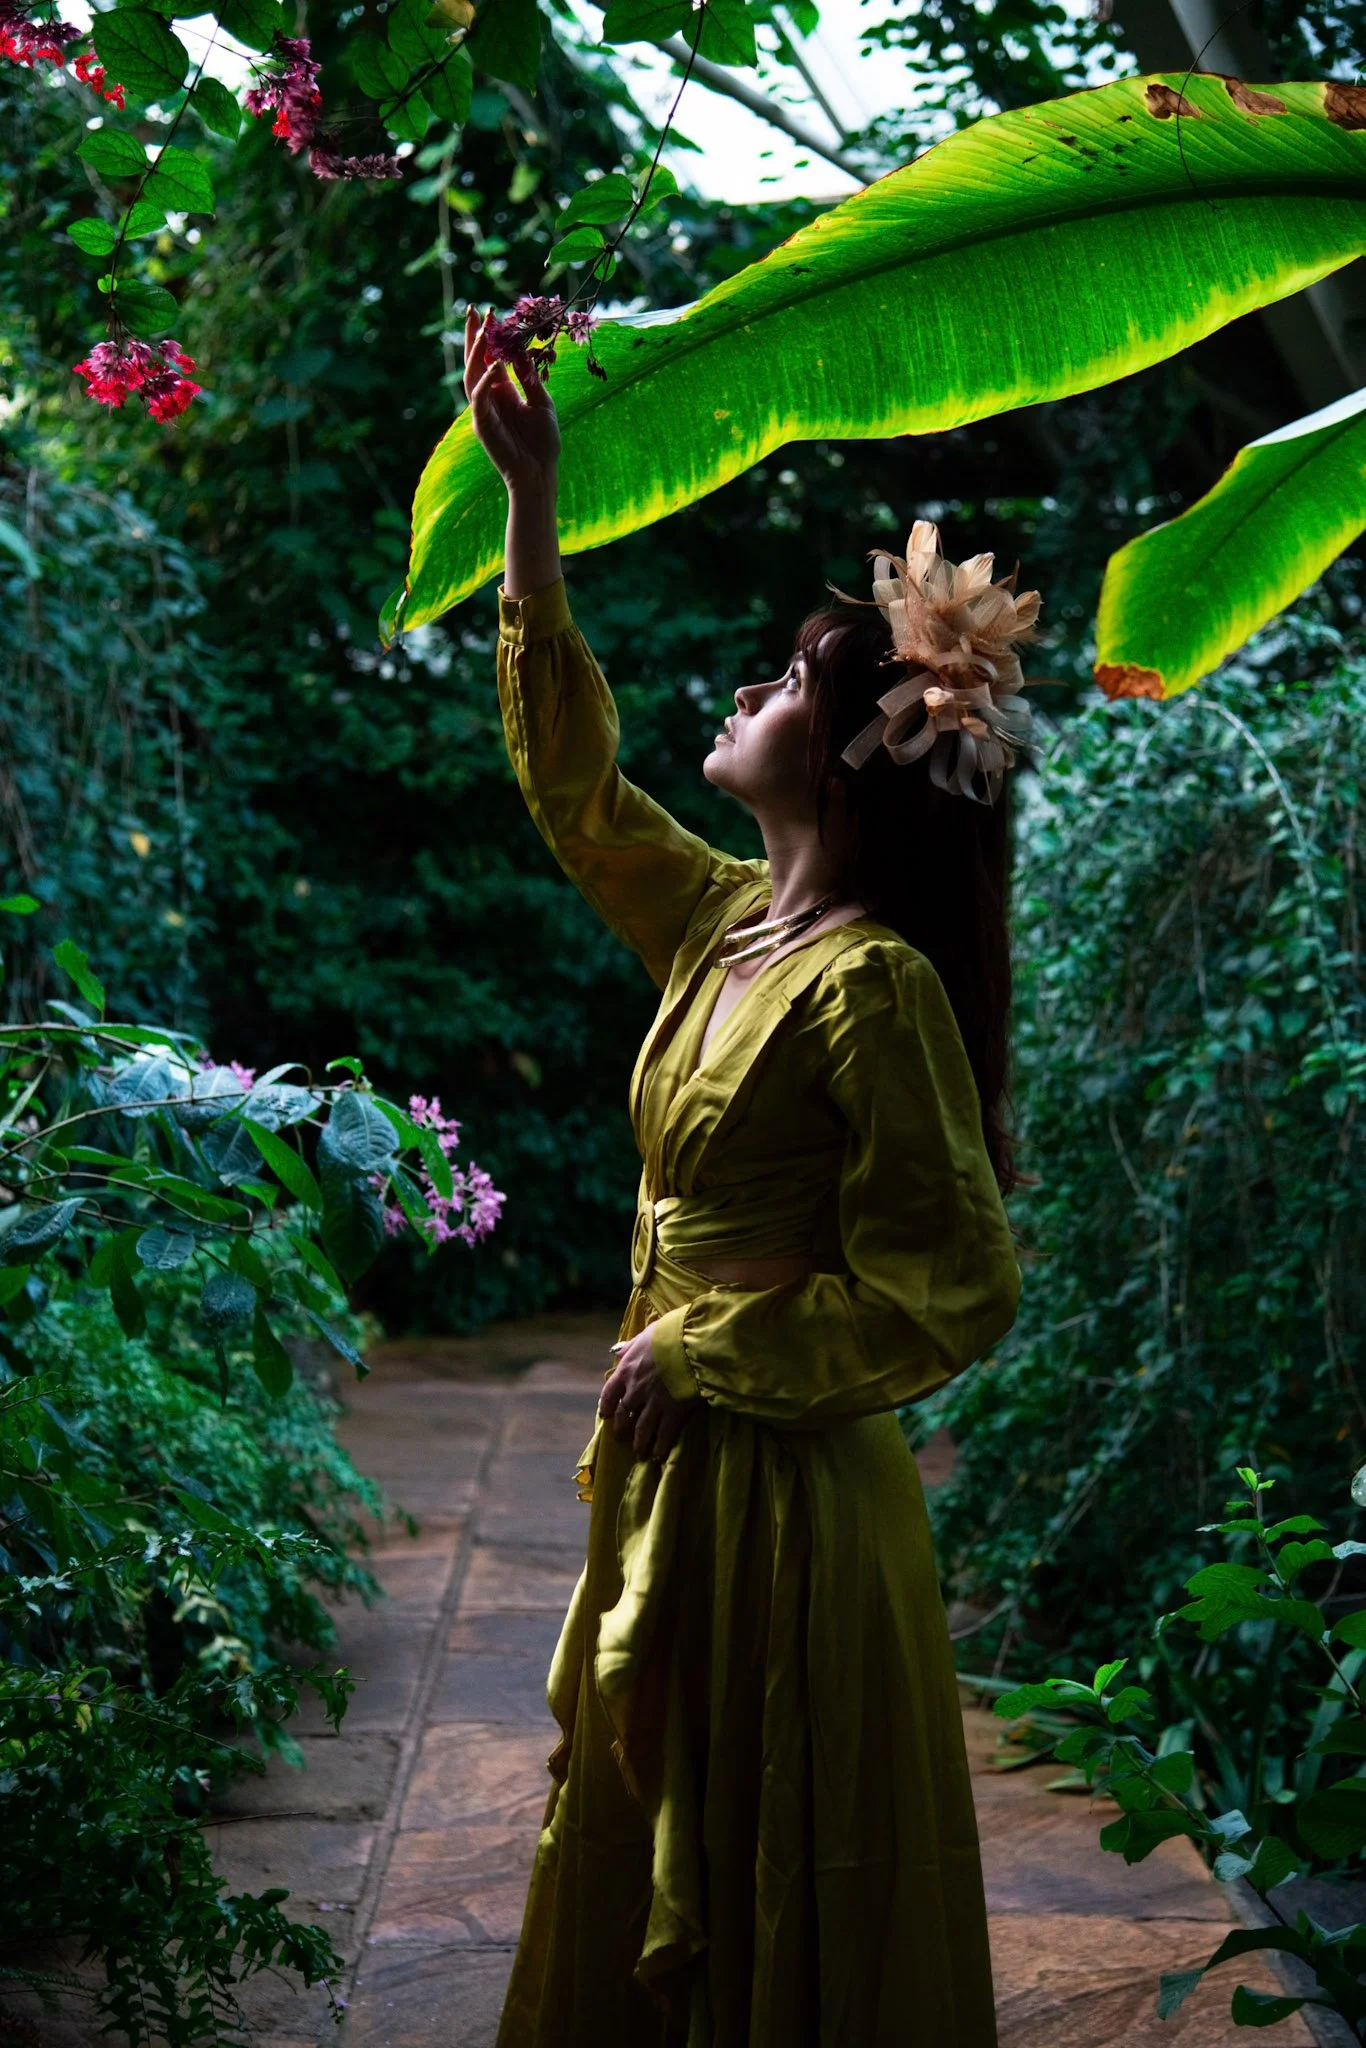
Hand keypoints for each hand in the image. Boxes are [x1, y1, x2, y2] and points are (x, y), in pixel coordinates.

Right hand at [463, 305, 560, 493]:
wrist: (539, 472)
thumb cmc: (543, 441)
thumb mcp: (541, 402)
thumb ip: (529, 377)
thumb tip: (520, 350)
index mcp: (503, 391)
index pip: (491, 357)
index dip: (490, 336)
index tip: (491, 312)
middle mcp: (489, 397)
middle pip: (476, 360)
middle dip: (475, 335)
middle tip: (476, 309)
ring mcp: (483, 410)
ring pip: (472, 374)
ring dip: (477, 352)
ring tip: (485, 329)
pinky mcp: (481, 424)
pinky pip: (478, 398)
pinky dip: (484, 382)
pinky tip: (493, 366)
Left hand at [598, 1324, 693, 1463]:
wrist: (690, 1344)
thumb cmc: (669, 1334)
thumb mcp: (645, 1335)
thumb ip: (630, 1346)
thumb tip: (616, 1351)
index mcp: (626, 1371)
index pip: (609, 1394)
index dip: (606, 1407)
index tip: (606, 1415)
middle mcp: (636, 1390)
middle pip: (624, 1416)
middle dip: (621, 1429)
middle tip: (621, 1438)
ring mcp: (654, 1403)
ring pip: (642, 1429)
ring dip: (640, 1443)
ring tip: (640, 1453)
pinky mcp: (673, 1412)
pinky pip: (664, 1434)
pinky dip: (661, 1446)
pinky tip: (659, 1455)